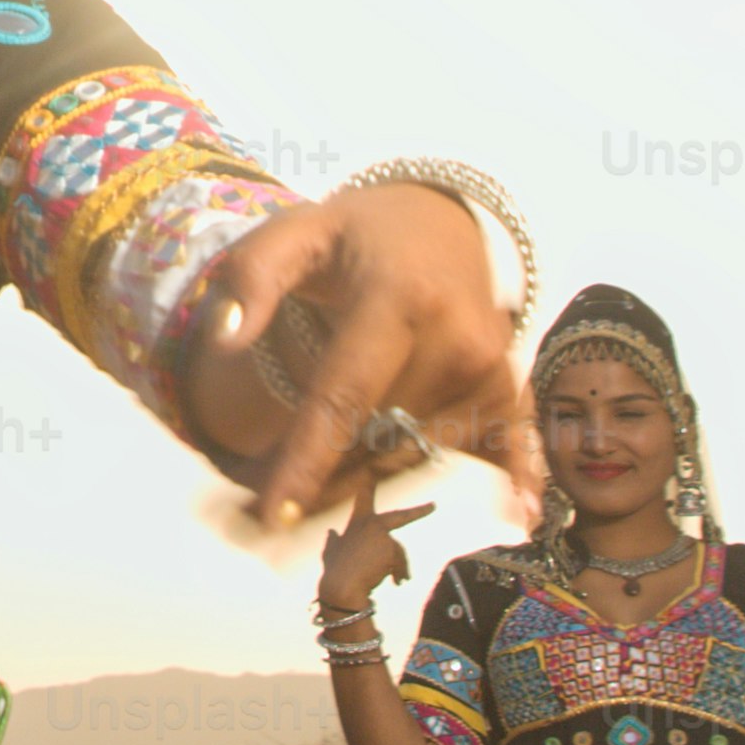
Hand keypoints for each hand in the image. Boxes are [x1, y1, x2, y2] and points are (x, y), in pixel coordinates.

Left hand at [199, 182, 538, 535]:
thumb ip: (250, 276)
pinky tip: (520, 519)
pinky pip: (505, 449)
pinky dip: (509, 484)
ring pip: (416, 456)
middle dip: (320, 484)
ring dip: (363, 489)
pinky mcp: (510, 391)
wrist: (438, 222)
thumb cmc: (355, 238)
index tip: (275, 515)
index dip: (308, 459)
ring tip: (306, 516)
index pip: (344, 397)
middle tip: (254, 522)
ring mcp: (491, 370)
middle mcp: (457, 340)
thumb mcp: (295, 232)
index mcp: (399, 300)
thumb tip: (224, 337)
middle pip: (378, 441)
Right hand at [315, 484, 416, 617]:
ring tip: (397, 582)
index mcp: (358, 523)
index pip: (364, 499)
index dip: (369, 487)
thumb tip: (331, 533)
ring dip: (399, 568)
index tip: (374, 474)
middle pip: (401, 516)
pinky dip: (400, 575)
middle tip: (433, 506)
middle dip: (419, 511)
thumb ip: (333, 542)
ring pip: (399, 552)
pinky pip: (401, 564)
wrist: (342, 585)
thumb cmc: (334, 571)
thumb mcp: (331, 553)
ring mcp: (383, 535)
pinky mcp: (391, 548)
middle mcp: (372, 524)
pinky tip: (396, 583)